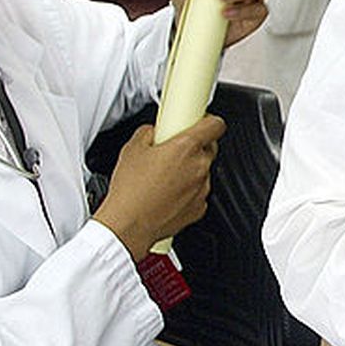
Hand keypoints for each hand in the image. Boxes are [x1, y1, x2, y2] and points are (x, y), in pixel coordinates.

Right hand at [92, 113, 226, 258]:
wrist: (129, 224)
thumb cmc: (130, 190)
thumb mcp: (132, 148)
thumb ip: (149, 132)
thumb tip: (153, 131)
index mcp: (186, 147)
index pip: (216, 125)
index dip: (210, 121)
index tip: (203, 122)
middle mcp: (199, 167)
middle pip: (209, 148)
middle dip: (195, 147)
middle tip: (174, 152)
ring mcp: (202, 188)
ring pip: (203, 172)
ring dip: (190, 171)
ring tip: (165, 177)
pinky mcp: (199, 207)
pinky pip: (199, 193)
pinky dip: (188, 192)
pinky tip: (168, 194)